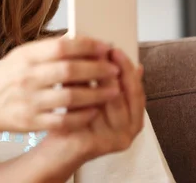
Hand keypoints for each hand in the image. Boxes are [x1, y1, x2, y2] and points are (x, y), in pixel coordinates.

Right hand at [0, 36, 122, 133]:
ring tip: (113, 91)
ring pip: (70, 98)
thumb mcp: (22, 54)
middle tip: (114, 70)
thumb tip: (81, 41)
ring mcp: (29, 101)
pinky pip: (63, 120)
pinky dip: (82, 116)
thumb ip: (49, 49)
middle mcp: (27, 77)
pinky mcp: (32, 121)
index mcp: (26, 57)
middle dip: (97, 70)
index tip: (105, 48)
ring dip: (96, 94)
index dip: (87, 46)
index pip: (61, 47)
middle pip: (69, 71)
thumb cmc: (7, 76)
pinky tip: (94, 111)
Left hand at [43, 48, 145, 162]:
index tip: (115, 49)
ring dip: (104, 82)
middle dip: (118, 71)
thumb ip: (97, 76)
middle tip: (107, 53)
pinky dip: (88, 100)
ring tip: (92, 64)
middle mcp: (131, 126)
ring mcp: (119, 137)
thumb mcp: (88, 92)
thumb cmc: (74, 117)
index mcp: (132, 113)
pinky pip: (97, 119)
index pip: (136, 86)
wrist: (59, 147)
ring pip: (115, 104)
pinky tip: (79, 87)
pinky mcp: (103, 145)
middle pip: (131, 94)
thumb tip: (100, 48)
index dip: (127, 67)